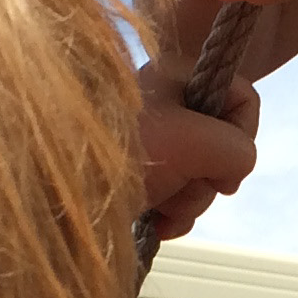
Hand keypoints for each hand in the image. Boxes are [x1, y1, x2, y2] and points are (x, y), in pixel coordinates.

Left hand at [136, 62, 257, 241]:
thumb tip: (234, 169)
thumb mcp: (190, 142)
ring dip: (191, 200)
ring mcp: (154, 142)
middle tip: (184, 186)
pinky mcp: (140, 175)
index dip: (244, 133)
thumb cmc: (124, 153)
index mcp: (178, 75)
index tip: (226, 165)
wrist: (53, 193)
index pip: (242, 96)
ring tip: (163, 207)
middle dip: (210, 177)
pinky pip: (180, 197)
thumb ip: (234, 148)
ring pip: (203, 176)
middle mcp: (167, 104)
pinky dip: (175, 214)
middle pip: (224, 143)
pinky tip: (157, 223)